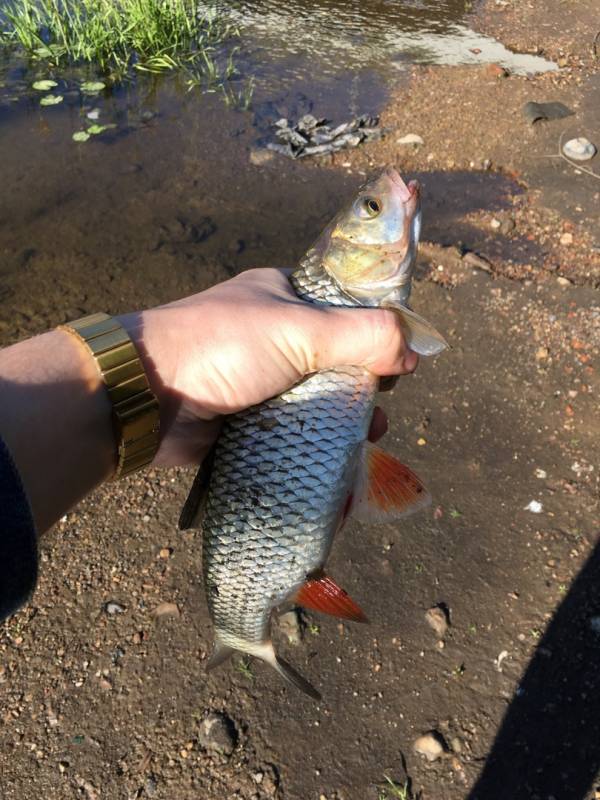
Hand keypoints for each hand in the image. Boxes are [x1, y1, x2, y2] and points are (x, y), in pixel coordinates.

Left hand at [120, 268, 417, 465]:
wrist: (145, 397)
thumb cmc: (221, 347)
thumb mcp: (300, 329)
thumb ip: (363, 334)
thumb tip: (416, 349)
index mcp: (286, 298)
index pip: (348, 309)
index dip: (379, 334)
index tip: (400, 364)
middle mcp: (276, 336)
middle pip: (339, 360)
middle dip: (365, 387)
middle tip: (378, 412)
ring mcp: (262, 380)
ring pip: (319, 399)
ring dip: (346, 419)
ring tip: (367, 439)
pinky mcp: (250, 421)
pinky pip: (296, 431)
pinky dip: (318, 443)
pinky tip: (341, 461)